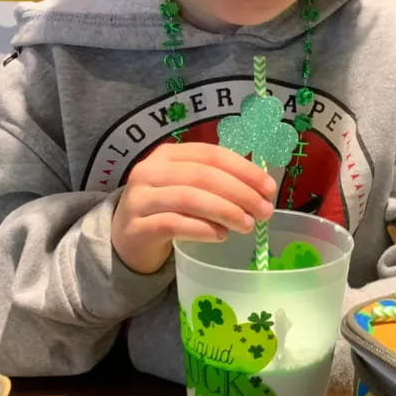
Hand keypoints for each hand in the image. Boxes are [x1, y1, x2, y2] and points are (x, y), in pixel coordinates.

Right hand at [111, 142, 276, 274]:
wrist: (126, 241)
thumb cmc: (166, 210)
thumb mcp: (187, 187)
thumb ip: (216, 182)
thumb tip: (260, 189)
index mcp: (168, 154)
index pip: (211, 154)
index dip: (244, 169)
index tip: (269, 188)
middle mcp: (151, 171)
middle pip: (203, 176)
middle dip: (240, 192)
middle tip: (264, 211)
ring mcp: (140, 198)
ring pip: (190, 198)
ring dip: (225, 211)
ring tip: (247, 225)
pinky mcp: (137, 227)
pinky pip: (174, 224)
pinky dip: (203, 229)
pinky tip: (220, 235)